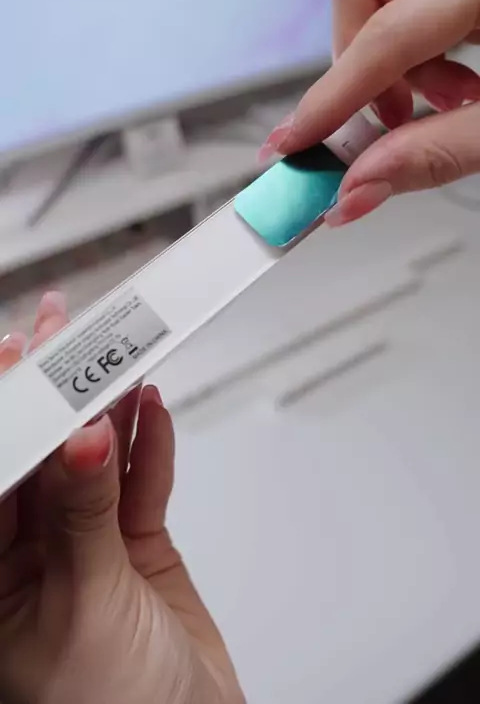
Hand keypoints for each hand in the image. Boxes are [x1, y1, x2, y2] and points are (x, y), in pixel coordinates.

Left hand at [0, 292, 242, 703]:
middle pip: (41, 456)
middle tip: (66, 333)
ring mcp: (89, 546)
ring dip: (107, 409)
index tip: (21, 356)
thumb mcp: (85, 607)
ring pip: (94, 460)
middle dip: (52, 395)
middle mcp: (33, 555)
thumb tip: (80, 440)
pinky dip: (151, 445)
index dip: (5, 413)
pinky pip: (140, 483)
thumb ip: (82, 517)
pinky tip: (150, 410)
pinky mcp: (136, 546)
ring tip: (116, 356)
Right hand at [260, 0, 479, 225]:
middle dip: (356, 61)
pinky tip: (454, 82)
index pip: (383, 36)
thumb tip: (354, 189)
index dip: (329, 99)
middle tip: (387, 119)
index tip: (291, 145)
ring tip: (441, 104)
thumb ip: (438, 155)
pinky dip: (416, 48)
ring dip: (391, 60)